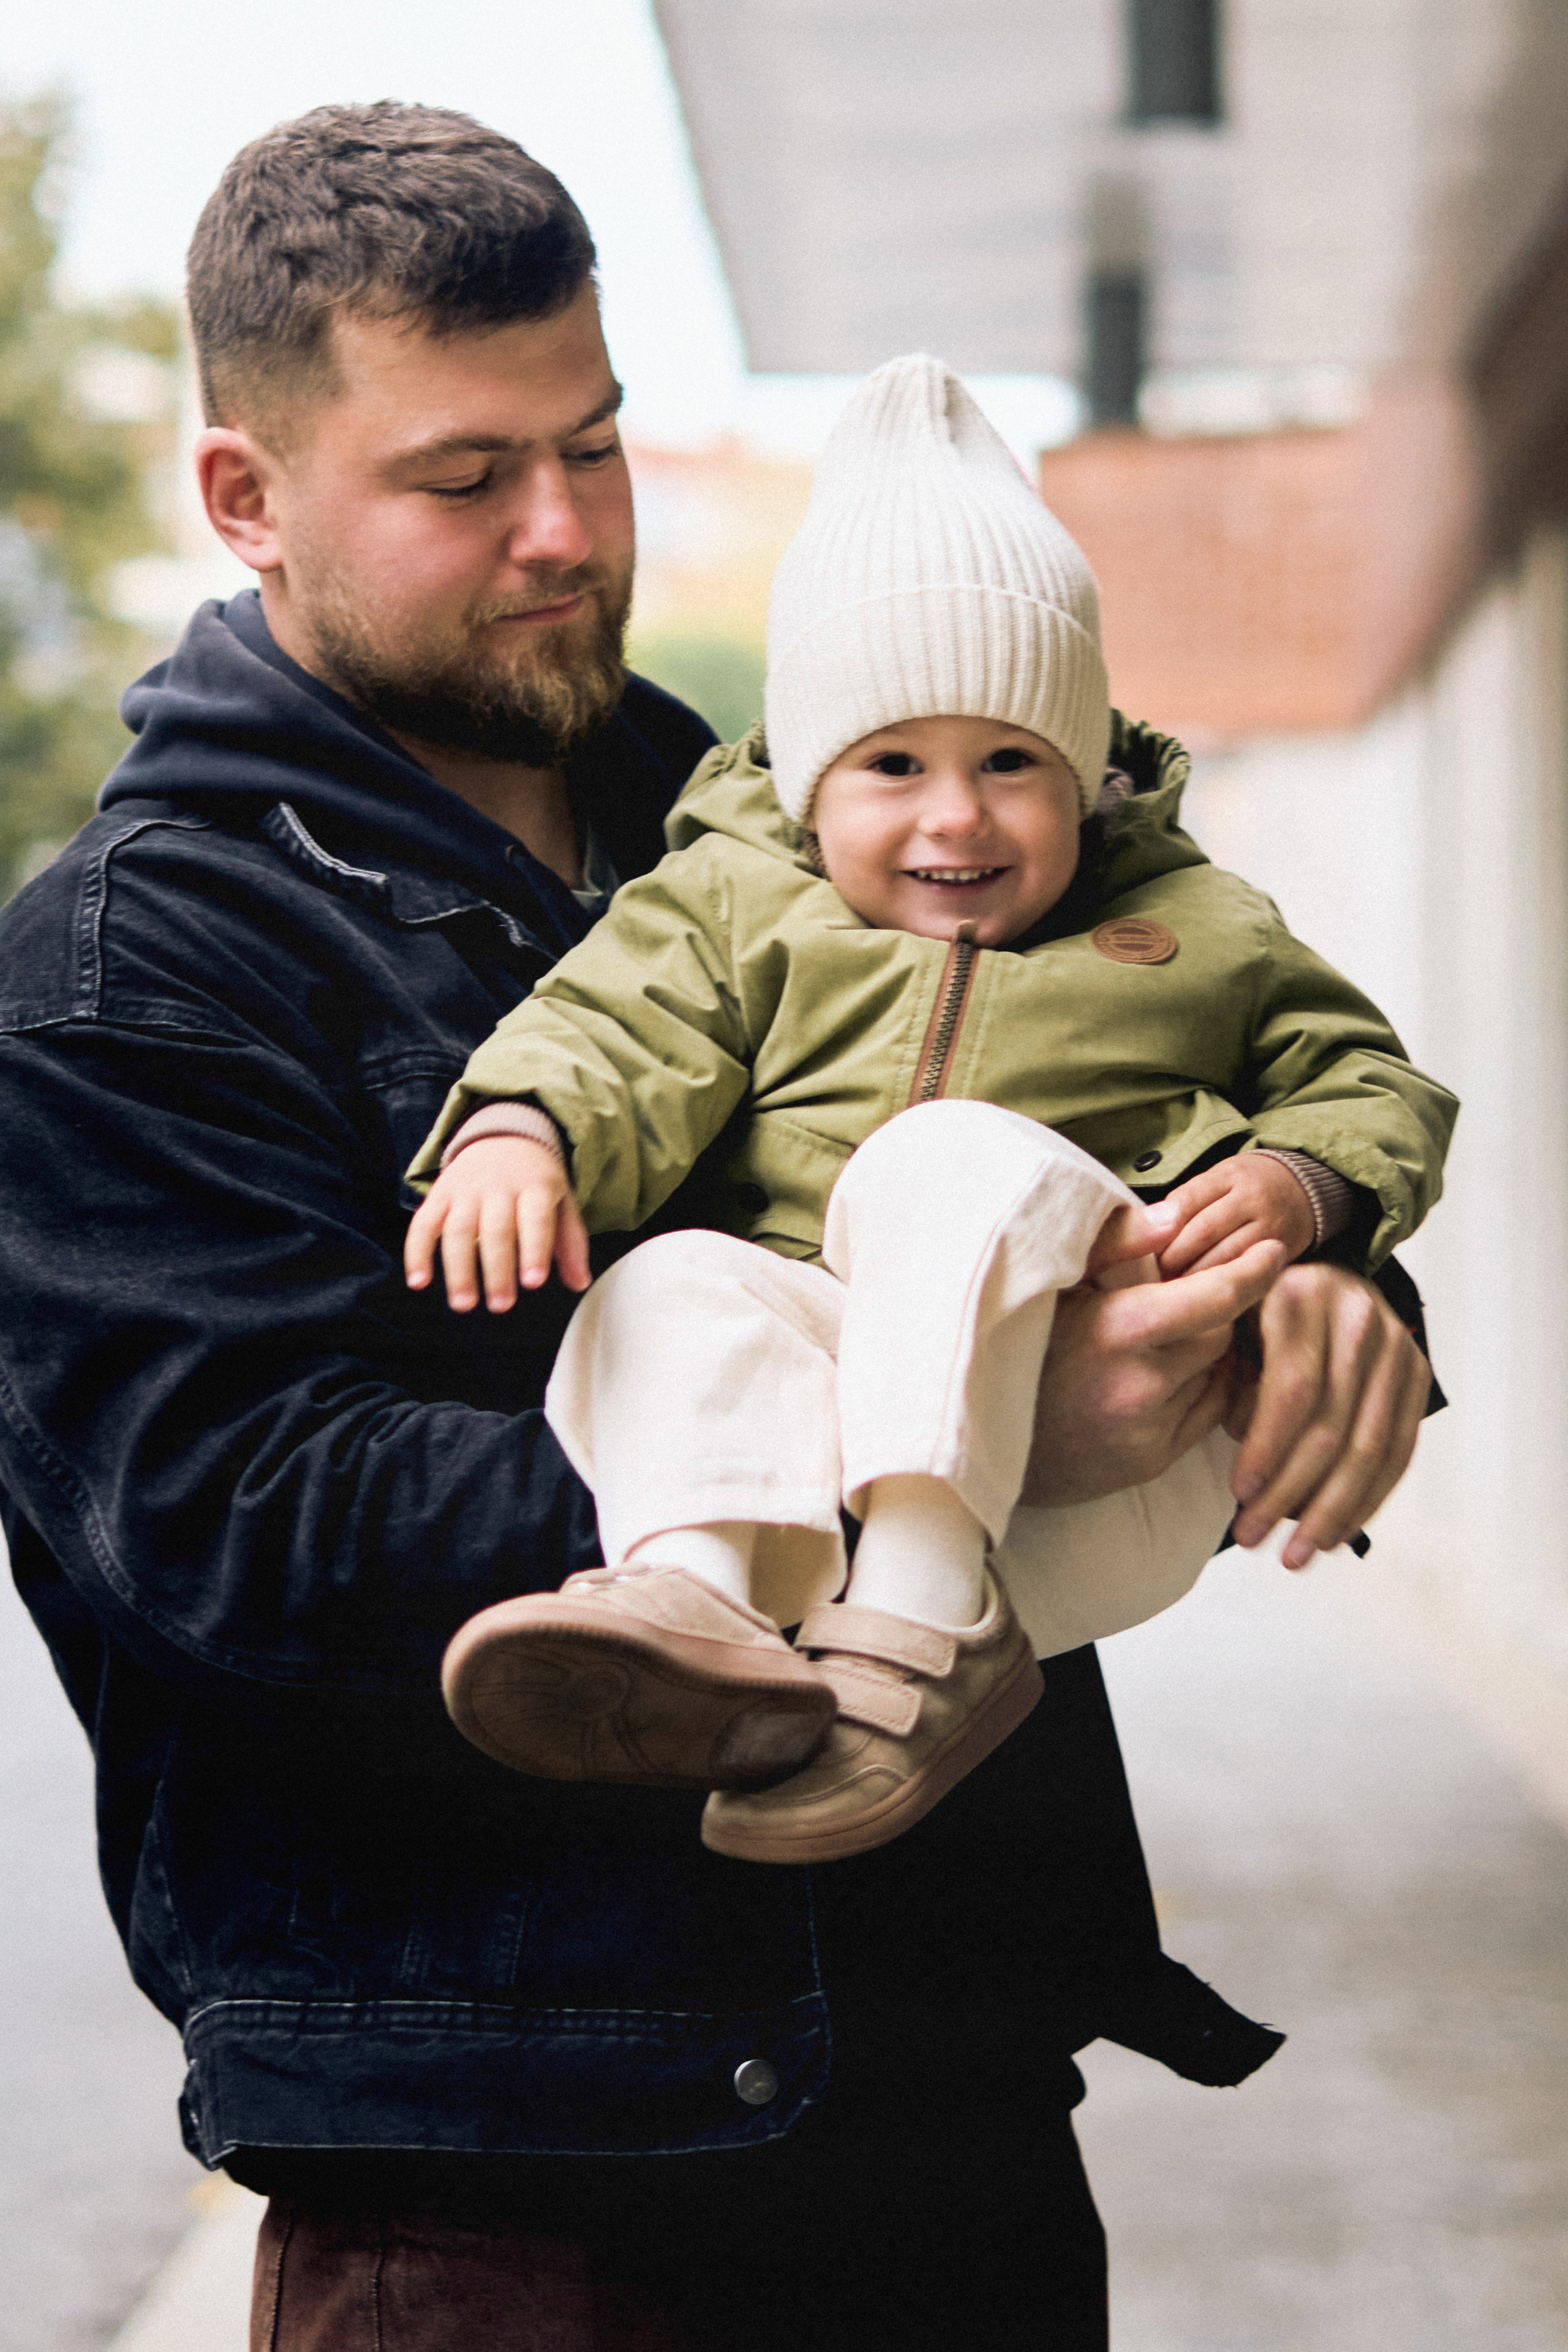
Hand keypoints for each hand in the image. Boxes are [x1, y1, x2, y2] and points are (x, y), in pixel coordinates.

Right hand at [404, 1137, 590, 1311]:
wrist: (503, 1133)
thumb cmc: (535, 1179)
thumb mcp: (562, 1201)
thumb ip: (571, 1243)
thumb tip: (579, 1283)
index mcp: (535, 1187)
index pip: (535, 1219)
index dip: (534, 1250)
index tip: (533, 1282)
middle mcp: (498, 1186)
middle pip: (496, 1229)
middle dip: (497, 1270)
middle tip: (501, 1305)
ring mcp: (465, 1189)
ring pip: (458, 1229)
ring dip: (458, 1269)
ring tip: (463, 1304)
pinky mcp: (439, 1194)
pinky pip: (423, 1223)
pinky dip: (417, 1252)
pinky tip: (418, 1282)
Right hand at [1020, 1235, 1286, 1505]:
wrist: (976, 1444)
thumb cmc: (1012, 1348)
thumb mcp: (1052, 1285)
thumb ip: (1113, 1245)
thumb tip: (1173, 1216)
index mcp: (1113, 1333)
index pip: (1212, 1299)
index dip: (1252, 1271)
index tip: (1275, 1250)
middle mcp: (1138, 1387)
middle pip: (1219, 1333)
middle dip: (1213, 1310)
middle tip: (1186, 1295)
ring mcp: (1147, 1431)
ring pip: (1216, 1373)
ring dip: (1205, 1350)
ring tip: (1165, 1336)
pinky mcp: (1151, 1463)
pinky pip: (1206, 1414)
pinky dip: (1198, 1388)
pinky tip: (1161, 1373)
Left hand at [1155, 1154, 1314, 1277]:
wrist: (1308, 1187)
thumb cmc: (1249, 1186)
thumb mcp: (1220, 1179)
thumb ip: (1188, 1201)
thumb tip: (1150, 1235)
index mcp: (1229, 1174)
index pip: (1185, 1201)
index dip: (1161, 1230)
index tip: (1144, 1249)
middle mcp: (1252, 1197)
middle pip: (1202, 1231)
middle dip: (1173, 1257)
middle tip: (1153, 1275)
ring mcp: (1270, 1225)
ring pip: (1223, 1256)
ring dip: (1193, 1275)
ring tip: (1172, 1287)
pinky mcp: (1282, 1251)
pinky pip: (1245, 1270)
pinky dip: (1220, 1282)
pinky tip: (1202, 1293)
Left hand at [1227, 1261, 1430, 1567]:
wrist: (1318, 1273)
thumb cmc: (1251, 1311)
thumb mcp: (1224, 1324)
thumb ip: (1226, 1380)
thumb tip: (1243, 1463)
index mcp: (1300, 1297)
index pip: (1292, 1389)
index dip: (1266, 1448)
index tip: (1238, 1494)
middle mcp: (1356, 1316)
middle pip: (1331, 1425)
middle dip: (1290, 1493)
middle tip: (1253, 1538)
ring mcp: (1396, 1343)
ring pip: (1369, 1446)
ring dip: (1331, 1510)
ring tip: (1296, 1553)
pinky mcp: (1417, 1370)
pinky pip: (1399, 1448)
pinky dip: (1368, 1497)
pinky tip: (1338, 1532)